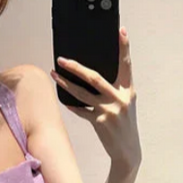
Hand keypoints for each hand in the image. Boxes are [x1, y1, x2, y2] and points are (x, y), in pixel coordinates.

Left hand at [51, 27, 141, 173]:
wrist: (128, 151)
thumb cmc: (124, 124)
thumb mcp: (125, 104)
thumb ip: (113, 89)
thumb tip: (90, 75)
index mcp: (128, 91)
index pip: (126, 64)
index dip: (124, 47)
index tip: (121, 31)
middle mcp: (120, 99)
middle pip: (95, 77)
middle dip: (76, 67)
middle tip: (62, 59)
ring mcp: (109, 111)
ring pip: (82, 93)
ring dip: (66, 84)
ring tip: (54, 75)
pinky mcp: (99, 122)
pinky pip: (81, 110)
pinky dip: (72, 105)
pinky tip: (64, 100)